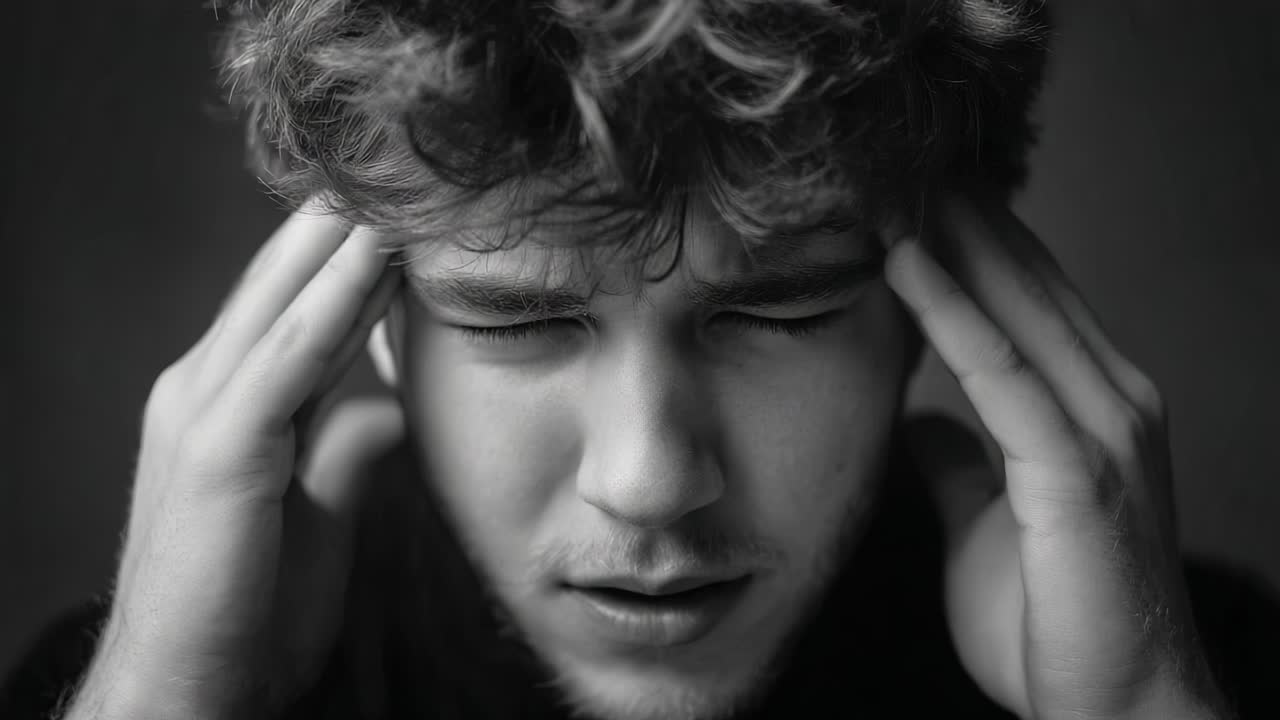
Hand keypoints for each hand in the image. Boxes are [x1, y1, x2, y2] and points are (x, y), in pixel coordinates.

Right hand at [67, 204, 403, 718]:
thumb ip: (345, 444)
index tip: (407, 204)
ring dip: (340, 238)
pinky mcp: (219, 451)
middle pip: (279, 282)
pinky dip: (328, 302)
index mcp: (224, 400)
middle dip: (341, 224)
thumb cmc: (250, 604)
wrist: (186, 688)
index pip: (289, 304)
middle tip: (405, 164)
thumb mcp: (315, 506)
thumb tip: (391, 399)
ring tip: (397, 178)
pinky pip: (285, 359)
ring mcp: (202, 413)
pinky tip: (370, 255)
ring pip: (280, 302)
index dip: (345, 252)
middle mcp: (201, 387)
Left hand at [884, 195, 1229, 719]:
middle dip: (962, 215)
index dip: (972, 241)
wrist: (1114, 714)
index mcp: (1093, 409)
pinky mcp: (1077, 471)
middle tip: (895, 153)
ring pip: (1017, 306)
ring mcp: (1103, 431)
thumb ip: (962, 465)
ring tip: (889, 176)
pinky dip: (950, 309)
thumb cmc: (1057, 623)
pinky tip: (902, 262)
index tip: (910, 190)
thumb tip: (925, 423)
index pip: (1027, 300)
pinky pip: (1000, 371)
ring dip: (951, 237)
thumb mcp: (991, 520)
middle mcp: (1111, 401)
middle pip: (1027, 281)